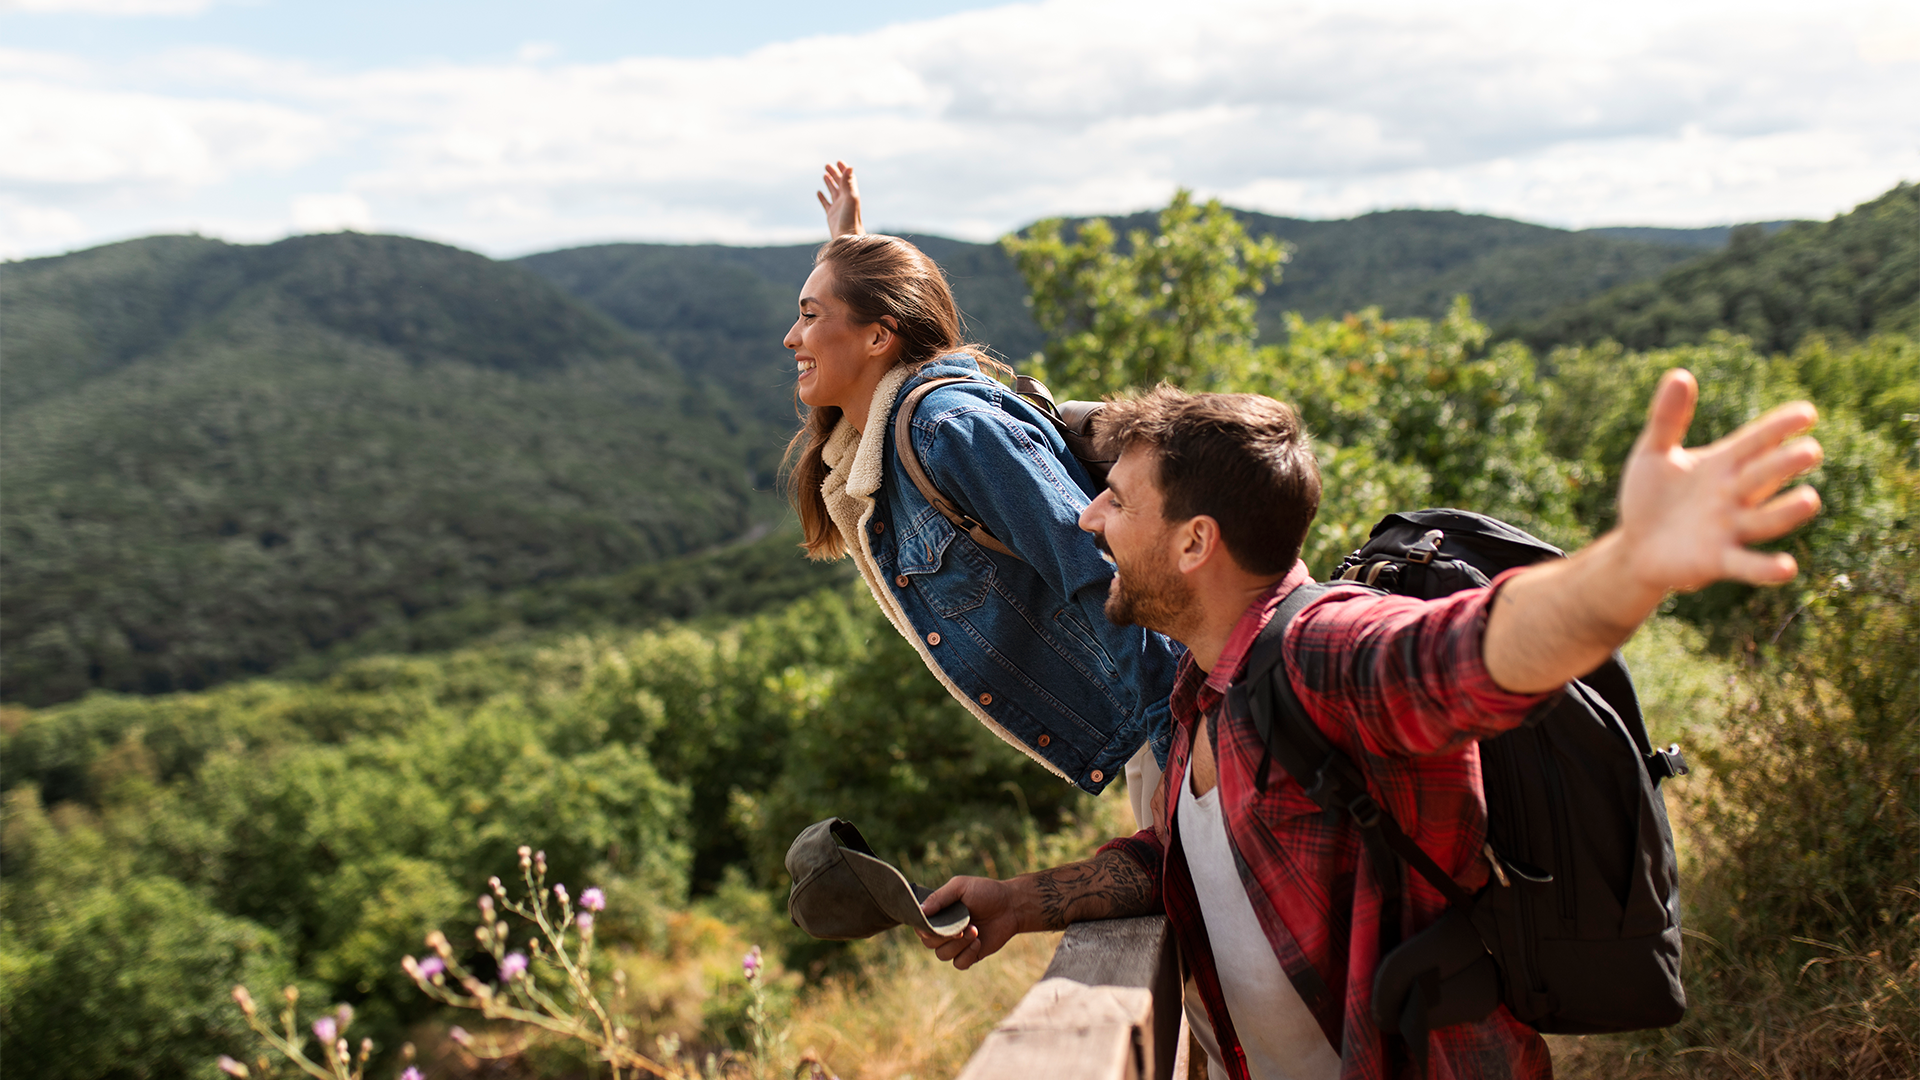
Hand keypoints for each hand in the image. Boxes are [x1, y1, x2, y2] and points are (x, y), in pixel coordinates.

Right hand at [817, 160, 863, 237]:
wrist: (847, 237)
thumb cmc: (850, 218)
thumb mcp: (849, 198)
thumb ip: (848, 182)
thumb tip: (849, 167)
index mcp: (851, 194)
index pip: (847, 179)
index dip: (843, 170)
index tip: (838, 161)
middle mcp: (845, 200)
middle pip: (839, 183)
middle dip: (834, 174)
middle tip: (826, 165)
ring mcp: (838, 207)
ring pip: (833, 192)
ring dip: (829, 183)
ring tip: (824, 174)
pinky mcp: (831, 215)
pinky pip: (826, 203)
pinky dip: (822, 197)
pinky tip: (818, 192)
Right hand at [914, 875, 1031, 970]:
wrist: (1010, 906)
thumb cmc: (985, 892)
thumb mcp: (960, 887)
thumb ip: (939, 897)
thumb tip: (920, 911)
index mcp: (938, 914)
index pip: (920, 926)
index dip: (925, 928)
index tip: (937, 925)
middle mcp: (944, 930)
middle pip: (929, 943)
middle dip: (945, 936)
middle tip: (962, 928)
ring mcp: (956, 944)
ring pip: (942, 955)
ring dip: (958, 945)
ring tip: (975, 931)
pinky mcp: (970, 955)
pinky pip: (959, 964)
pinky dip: (967, 955)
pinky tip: (978, 942)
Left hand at [1617, 368, 1821, 594]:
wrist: (1635, 547)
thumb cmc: (1651, 497)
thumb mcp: (1653, 454)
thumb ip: (1667, 418)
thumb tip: (1680, 374)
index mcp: (1723, 464)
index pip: (1756, 441)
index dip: (1779, 428)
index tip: (1806, 413)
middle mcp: (1734, 495)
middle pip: (1764, 476)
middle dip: (1785, 464)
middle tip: (1810, 451)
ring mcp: (1729, 528)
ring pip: (1765, 519)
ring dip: (1786, 511)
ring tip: (1810, 499)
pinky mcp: (1717, 561)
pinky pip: (1746, 565)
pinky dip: (1764, 568)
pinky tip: (1786, 568)